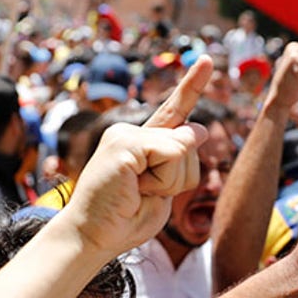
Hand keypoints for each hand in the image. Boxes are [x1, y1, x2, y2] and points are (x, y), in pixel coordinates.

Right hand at [61, 57, 212, 254]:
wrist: (91, 237)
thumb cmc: (124, 220)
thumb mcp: (164, 192)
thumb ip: (180, 161)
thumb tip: (198, 128)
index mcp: (144, 143)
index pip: (174, 111)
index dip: (191, 85)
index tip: (205, 60)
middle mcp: (133, 132)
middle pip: (189, 142)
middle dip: (180, 179)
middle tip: (144, 195)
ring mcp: (126, 134)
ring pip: (183, 148)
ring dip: (170, 182)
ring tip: (137, 193)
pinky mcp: (124, 143)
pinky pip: (172, 153)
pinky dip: (162, 179)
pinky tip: (134, 188)